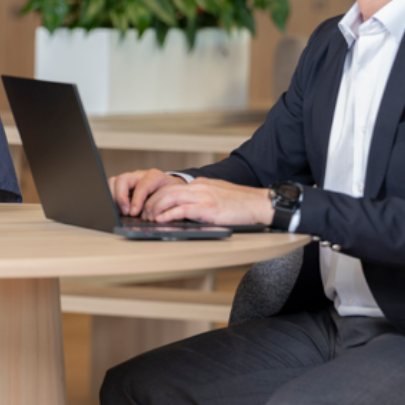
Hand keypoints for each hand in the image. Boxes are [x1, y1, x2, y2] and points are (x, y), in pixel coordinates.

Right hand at [107, 169, 185, 215]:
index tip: (133, 213)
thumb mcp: (173, 199)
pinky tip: (120, 209)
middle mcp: (140, 175)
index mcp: (155, 176)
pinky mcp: (125, 185)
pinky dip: (113, 199)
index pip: (142, 186)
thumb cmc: (172, 194)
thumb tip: (152, 219)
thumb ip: (164, 207)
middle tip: (125, 212)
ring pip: (113, 182)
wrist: (173, 188)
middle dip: (120, 197)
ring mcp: (131, 179)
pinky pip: (112, 188)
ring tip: (120, 211)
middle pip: (122, 179)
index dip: (136, 200)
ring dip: (114, 197)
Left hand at [144, 178, 276, 224]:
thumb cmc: (242, 203)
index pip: (171, 187)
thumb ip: (202, 197)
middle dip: (150, 202)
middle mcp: (199, 187)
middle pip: (165, 191)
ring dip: (155, 209)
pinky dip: (168, 215)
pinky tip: (161, 220)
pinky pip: (182, 209)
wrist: (260, 204)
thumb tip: (186, 208)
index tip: (148, 207)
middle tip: (144, 214)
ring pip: (169, 198)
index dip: (156, 197)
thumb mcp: (217, 195)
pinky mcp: (208, 208)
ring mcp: (203, 196)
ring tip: (150, 218)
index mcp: (200, 184)